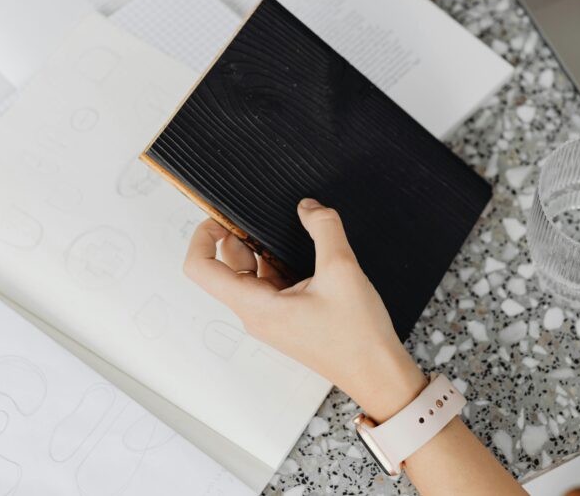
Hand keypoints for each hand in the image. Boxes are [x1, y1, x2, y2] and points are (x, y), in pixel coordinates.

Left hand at [183, 198, 426, 421]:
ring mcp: (270, 316)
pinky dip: (280, 260)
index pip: (201, 269)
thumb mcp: (342, 270)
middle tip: (266, 212)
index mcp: (255, 305)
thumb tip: (308, 206)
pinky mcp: (287, 316)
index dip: (202, 237)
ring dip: (264, 247)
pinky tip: (305, 248)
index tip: (223, 216)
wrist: (378, 374)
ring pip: (252, 272)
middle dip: (240, 234)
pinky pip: (272, 281)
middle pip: (226, 265)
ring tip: (291, 227)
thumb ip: (323, 228)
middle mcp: (255, 312)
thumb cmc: (357, 336)